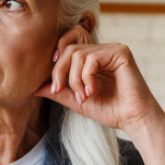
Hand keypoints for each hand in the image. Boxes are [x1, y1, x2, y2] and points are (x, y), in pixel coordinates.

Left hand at [33, 26, 164, 138]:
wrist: (131, 119)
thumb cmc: (108, 110)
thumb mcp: (75, 100)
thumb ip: (57, 91)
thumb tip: (34, 88)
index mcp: (92, 58)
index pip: (67, 45)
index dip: (55, 60)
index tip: (52, 84)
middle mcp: (102, 49)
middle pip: (68, 49)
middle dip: (59, 72)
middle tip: (59, 91)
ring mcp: (112, 49)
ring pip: (77, 54)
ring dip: (74, 80)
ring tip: (83, 97)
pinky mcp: (120, 52)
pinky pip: (91, 58)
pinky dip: (86, 78)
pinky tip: (92, 91)